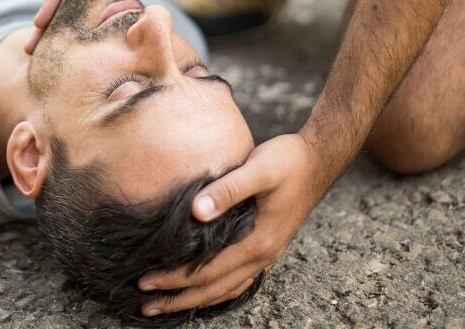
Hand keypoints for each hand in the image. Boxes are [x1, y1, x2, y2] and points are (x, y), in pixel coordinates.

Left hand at [135, 133, 329, 317]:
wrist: (318, 160)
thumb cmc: (289, 161)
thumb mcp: (258, 169)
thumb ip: (227, 189)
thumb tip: (196, 212)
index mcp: (259, 241)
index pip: (208, 271)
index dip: (175, 278)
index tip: (145, 281)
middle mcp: (263, 255)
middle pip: (215, 289)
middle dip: (179, 299)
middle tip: (146, 305)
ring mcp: (267, 253)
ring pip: (227, 289)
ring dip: (195, 299)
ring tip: (167, 305)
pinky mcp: (266, 245)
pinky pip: (238, 280)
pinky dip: (217, 291)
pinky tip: (203, 291)